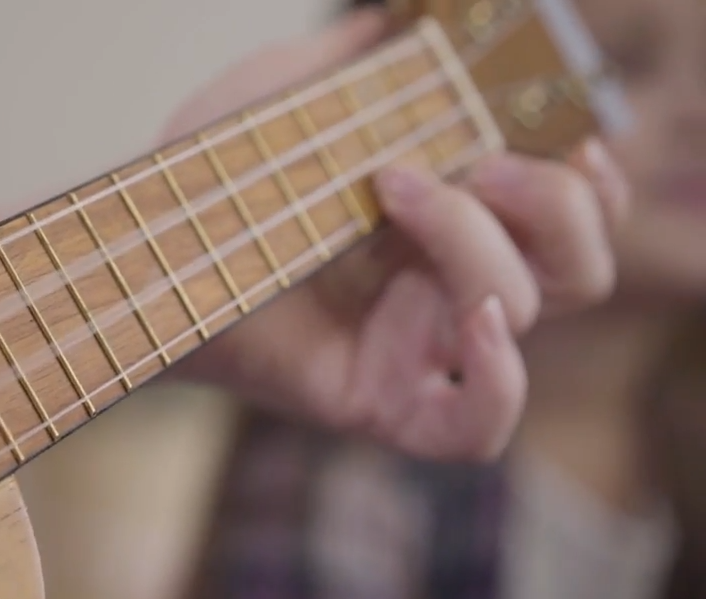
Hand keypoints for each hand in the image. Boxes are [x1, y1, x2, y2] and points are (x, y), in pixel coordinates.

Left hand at [164, 10, 627, 460]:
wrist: (140, 243)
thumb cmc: (208, 178)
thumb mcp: (290, 92)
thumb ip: (360, 59)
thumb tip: (406, 19)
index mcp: (448, 223)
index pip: (569, 216)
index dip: (589, 178)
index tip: (561, 126)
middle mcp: (444, 288)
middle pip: (576, 266)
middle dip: (554, 203)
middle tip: (483, 155)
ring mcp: (416, 347)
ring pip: (523, 309)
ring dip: (476, 237)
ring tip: (394, 184)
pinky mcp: (380, 400)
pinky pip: (478, 428)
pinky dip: (502, 381)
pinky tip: (475, 320)